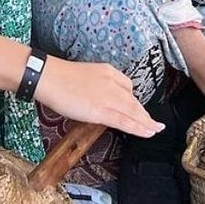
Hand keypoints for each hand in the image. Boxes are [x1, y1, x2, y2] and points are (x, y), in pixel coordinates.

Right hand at [33, 57, 163, 138]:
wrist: (48, 77)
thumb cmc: (58, 77)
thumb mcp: (85, 74)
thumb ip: (97, 85)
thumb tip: (99, 100)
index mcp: (108, 71)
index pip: (128, 86)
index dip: (133, 102)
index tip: (138, 110)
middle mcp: (112, 83)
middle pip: (134, 101)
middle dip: (145, 114)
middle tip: (156, 124)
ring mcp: (108, 97)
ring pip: (133, 112)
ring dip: (146, 123)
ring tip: (155, 130)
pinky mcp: (101, 110)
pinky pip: (125, 121)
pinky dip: (138, 128)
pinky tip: (147, 132)